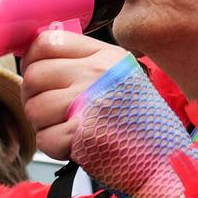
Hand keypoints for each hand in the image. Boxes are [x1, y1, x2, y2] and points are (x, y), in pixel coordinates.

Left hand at [20, 28, 131, 159]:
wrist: (164, 155)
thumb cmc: (139, 117)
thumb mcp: (120, 73)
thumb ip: (84, 60)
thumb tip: (35, 57)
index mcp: (103, 56)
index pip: (46, 42)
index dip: (33, 60)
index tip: (41, 76)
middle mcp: (95, 75)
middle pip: (33, 76)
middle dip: (35, 96)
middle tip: (52, 108)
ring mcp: (89, 104)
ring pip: (34, 109)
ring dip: (44, 124)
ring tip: (67, 127)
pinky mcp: (83, 135)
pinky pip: (44, 138)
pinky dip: (55, 146)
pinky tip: (74, 144)